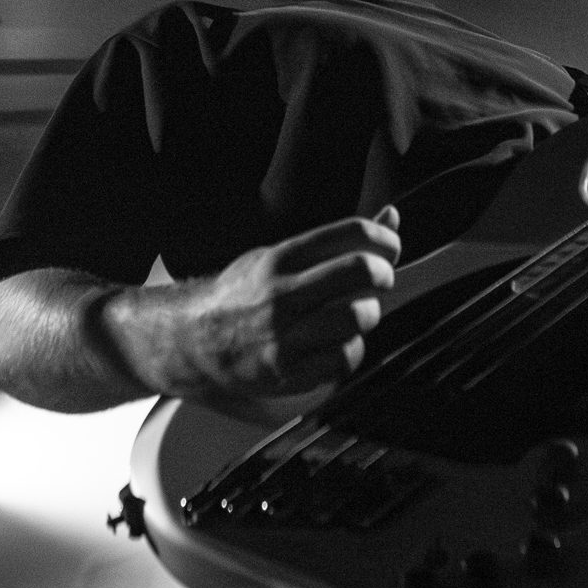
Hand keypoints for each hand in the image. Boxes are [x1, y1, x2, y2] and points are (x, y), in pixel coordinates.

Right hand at [136, 207, 399, 407]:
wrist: (195, 341)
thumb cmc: (245, 293)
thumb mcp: (280, 256)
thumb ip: (337, 241)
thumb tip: (392, 215)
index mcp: (281, 257)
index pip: (351, 232)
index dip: (385, 238)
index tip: (390, 249)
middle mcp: (282, 293)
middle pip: (361, 271)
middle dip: (384, 274)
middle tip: (381, 280)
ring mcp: (284, 334)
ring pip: (359, 317)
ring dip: (369, 314)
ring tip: (355, 314)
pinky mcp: (288, 371)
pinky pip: (345, 358)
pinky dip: (351, 350)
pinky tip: (337, 343)